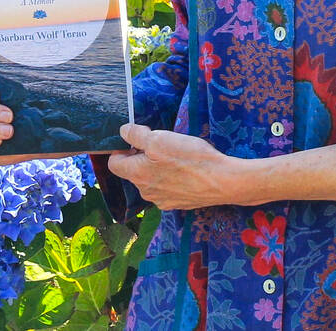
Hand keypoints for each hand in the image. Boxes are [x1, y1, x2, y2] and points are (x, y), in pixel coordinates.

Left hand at [108, 124, 250, 209]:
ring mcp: (161, 200)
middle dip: (143, 157)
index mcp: (137, 175)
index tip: (139, 140)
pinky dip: (172, 179)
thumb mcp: (159, 138)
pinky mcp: (177, 204)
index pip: (114, 163)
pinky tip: (186, 171)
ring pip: (151, 180)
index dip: (123, 148)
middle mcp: (145, 192)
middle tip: (163, 145)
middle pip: (134, 171)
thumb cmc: (190, 158)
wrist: (222, 181)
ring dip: (158, 168)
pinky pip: (167, 189)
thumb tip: (123, 132)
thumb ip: (136, 135)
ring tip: (178, 158)